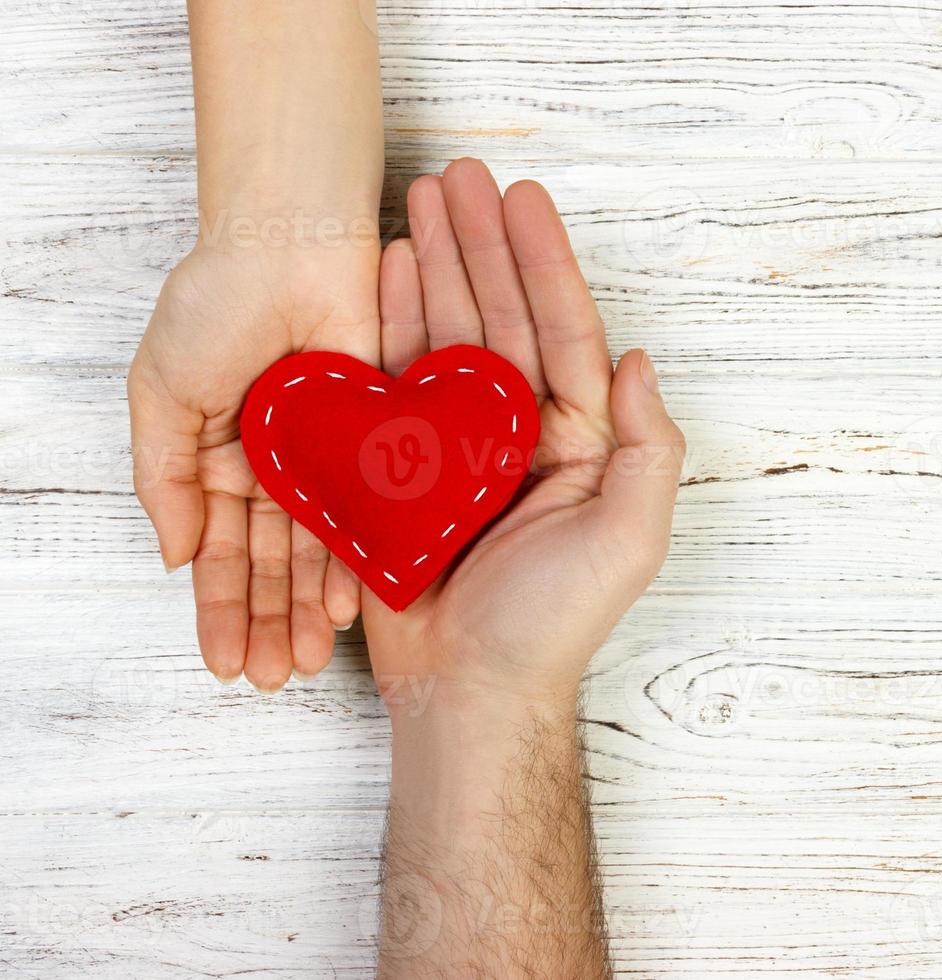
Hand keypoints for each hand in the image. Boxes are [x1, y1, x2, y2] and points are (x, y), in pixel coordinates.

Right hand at [129, 238, 379, 688]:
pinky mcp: (378, 438)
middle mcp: (278, 465)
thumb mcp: (161, 393)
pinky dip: (353, 558)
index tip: (221, 664)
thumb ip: (162, 477)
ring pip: (316, 548)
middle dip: (264, 622)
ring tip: (302, 663)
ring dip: (305, 607)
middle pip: (269, 561)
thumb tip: (170, 557)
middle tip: (267, 681)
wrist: (286, 243)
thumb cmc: (215, 304)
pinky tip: (346, 608)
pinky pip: (367, 510)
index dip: (218, 608)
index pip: (217, 551)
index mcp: (221, 458)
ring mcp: (328, 456)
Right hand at [362, 158, 684, 715]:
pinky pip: (398, 381)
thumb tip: (642, 359)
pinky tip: (385, 271)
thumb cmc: (553, 623)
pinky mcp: (406, 465)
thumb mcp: (629, 536)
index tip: (523, 197)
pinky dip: (391, 324)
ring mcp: (461, 443)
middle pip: (501, 317)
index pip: (564, 332)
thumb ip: (650, 447)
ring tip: (415, 201)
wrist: (467, 690)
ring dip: (435, 267)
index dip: (545, 263)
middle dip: (481, 245)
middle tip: (455, 175)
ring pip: (448, 335)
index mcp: (581, 440)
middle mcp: (522, 431)